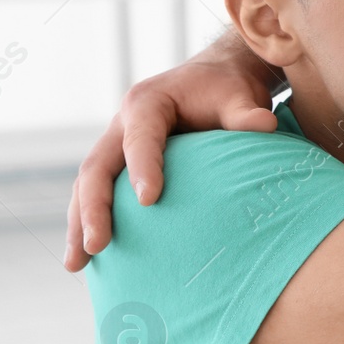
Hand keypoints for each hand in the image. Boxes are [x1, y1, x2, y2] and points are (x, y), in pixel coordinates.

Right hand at [64, 34, 279, 270]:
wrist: (214, 79)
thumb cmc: (226, 89)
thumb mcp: (238, 96)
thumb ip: (245, 113)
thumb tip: (266, 125)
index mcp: (147, 103)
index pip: (140, 138)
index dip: (143, 167)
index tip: (149, 200)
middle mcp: (122, 124)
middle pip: (97, 167)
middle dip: (93, 208)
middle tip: (97, 245)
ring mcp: (115, 145)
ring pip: (87, 186)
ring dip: (79, 224)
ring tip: (77, 265)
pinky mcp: (119, 164)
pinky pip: (98, 194)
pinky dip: (89, 223)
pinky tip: (90, 259)